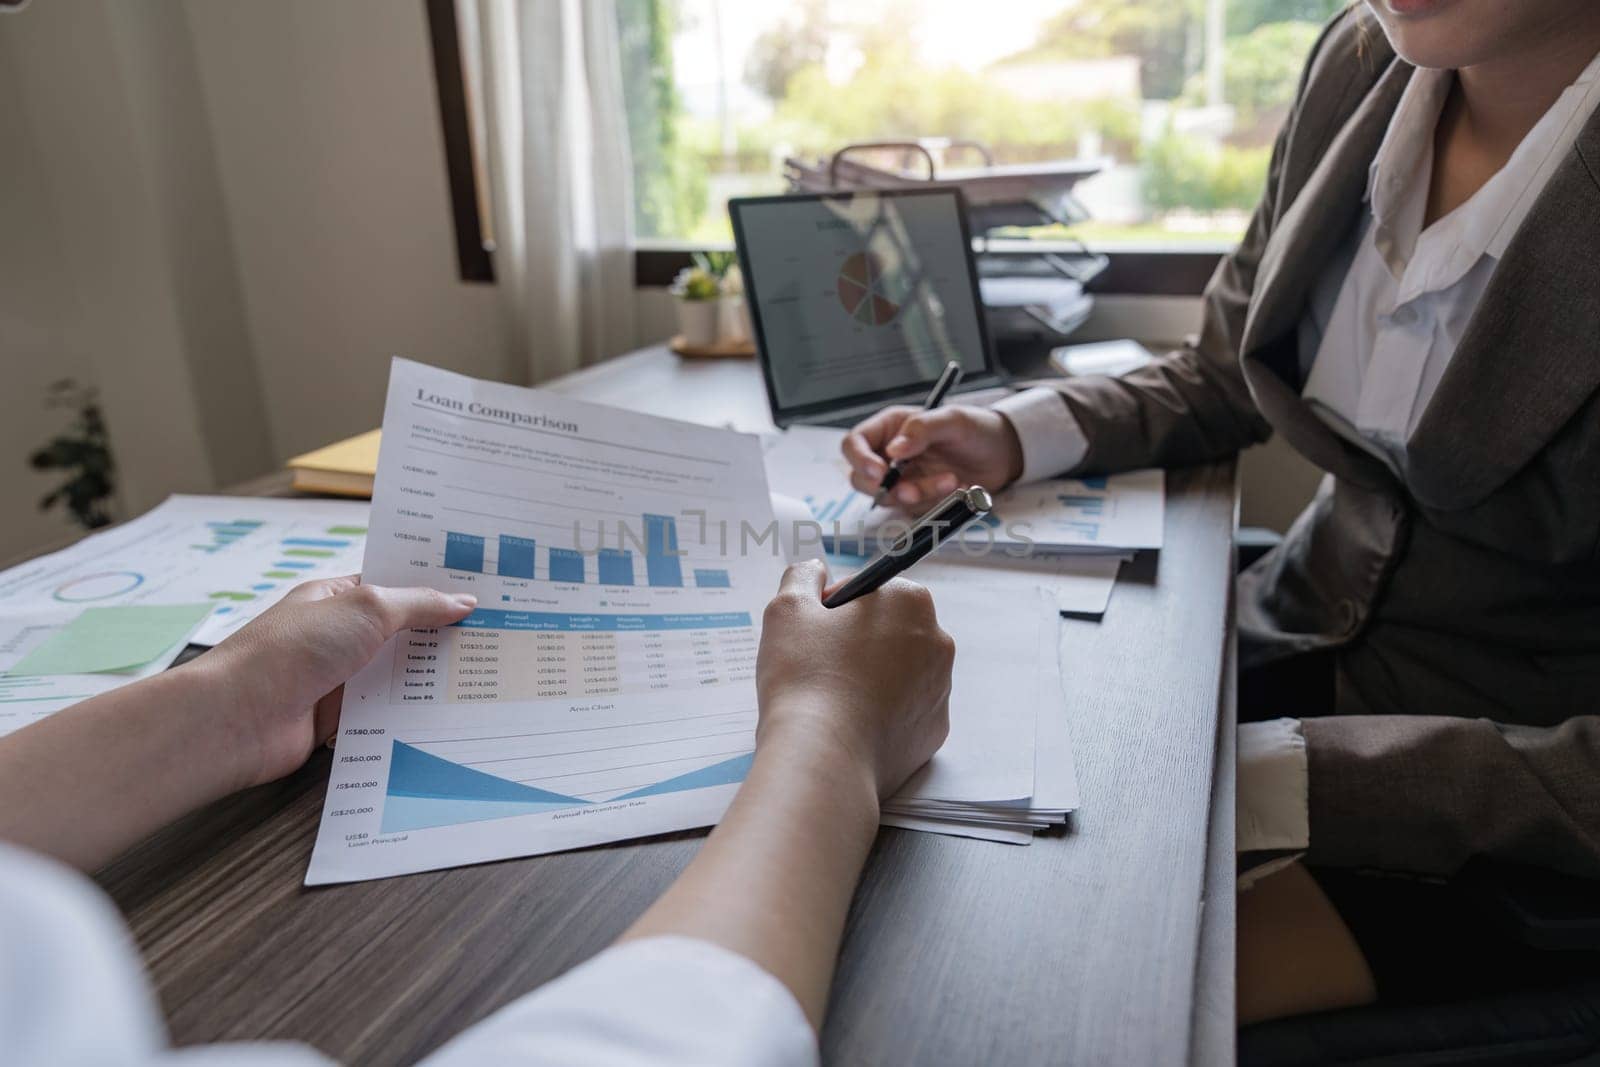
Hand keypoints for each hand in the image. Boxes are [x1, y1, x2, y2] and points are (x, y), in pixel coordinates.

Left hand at [198, 576, 475, 787]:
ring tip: (488, 678)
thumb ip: (417, 605)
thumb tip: (462, 601)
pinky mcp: (341, 721)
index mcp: (338, 599)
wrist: (239, 719)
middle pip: (402, 634)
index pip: (395, 587)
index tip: (483, 593)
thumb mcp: (365, 609)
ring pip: (397, 677)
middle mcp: (339, 637)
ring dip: (430, 680)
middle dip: (442, 637)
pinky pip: (386, 715)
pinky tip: (451, 716)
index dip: (435, 589)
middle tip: (499, 636)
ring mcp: (339, 680)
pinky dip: (411, 716)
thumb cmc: (292, 650)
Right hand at [755, 560, 952, 798]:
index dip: (834, 607)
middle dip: (856, 642)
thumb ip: (802, 577)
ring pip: (898, 673)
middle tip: (816, 664)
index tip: (813, 629)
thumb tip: (814, 570)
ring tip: (830, 699)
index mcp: (910, 603)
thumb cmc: (805, 676)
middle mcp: (938, 643)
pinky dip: (880, 715)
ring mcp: (940, 691)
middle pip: (889, 631)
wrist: (823, 758)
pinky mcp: (933, 733)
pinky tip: (849, 724)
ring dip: (869, 678)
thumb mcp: (788, 608)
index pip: (871, 591)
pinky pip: (904, 713)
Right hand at [842, 404, 1023, 509]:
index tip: (880, 474)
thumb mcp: (952, 420)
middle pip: (862, 478)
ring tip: (950, 481)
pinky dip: (934, 502)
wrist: (1003, 453)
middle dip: (887, 488)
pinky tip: (956, 486)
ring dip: (918, 494)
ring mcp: (903, 478)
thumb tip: (894, 449)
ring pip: (890, 497)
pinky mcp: (918, 497)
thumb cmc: (976, 427)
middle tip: (912, 491)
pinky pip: (914, 508)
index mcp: (890, 427)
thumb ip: (921, 429)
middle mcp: (890, 454)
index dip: (860, 460)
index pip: (855, 444)